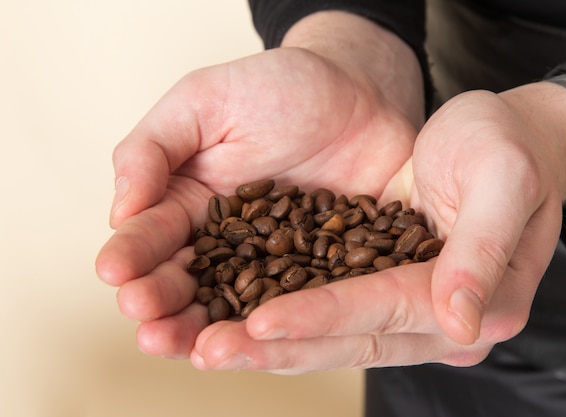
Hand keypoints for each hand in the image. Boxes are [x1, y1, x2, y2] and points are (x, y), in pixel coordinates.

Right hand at [96, 41, 421, 357]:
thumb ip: (154, 148)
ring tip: (195, 351)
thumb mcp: (205, 101)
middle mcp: (229, 244)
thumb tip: (120, 210)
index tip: (117, 275)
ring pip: (239, 308)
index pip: (153, 238)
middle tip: (146, 327)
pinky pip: (305, 305)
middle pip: (190, 285)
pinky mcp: (328, 273)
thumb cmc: (279, 89)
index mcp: (191, 204)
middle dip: (165, 308)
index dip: (132, 257)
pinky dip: (288, 328)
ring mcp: (278, 264)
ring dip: (214, 333)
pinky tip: (269, 344)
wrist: (361, 93)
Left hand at [189, 83, 565, 372]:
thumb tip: (462, 323)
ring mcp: (411, 314)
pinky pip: (329, 318)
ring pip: (333, 339)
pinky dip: (283, 322)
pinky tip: (233, 320)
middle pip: (351, 341)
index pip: (387, 311)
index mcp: (477, 300)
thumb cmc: (506, 148)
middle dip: (279, 346)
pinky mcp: (385, 295)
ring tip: (205, 346)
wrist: (502, 141)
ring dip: (270, 345)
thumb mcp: (503, 179)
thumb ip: (483, 250)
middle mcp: (441, 320)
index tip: (261, 320)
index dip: (324, 317)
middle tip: (210, 350)